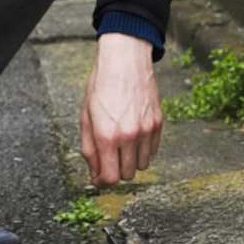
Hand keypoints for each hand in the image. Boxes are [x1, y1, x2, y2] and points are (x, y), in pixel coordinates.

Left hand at [80, 34, 163, 185]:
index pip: (110, 177)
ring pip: (143, 165)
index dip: (103, 182)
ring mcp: (147, 130)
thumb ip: (89, 149)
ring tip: (122, 146)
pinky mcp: (158, 123)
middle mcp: (129, 136)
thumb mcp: (86, 117)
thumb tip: (94, 174)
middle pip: (127, 175)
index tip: (99, 178)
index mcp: (107, 136)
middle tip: (109, 158)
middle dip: (116, 171)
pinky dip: (143, 150)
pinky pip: (153, 150)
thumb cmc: (101, 85)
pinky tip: (134, 137)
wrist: (125, 61)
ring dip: (131, 161)